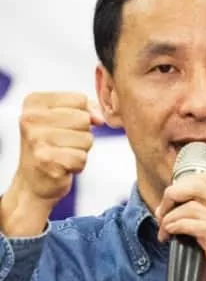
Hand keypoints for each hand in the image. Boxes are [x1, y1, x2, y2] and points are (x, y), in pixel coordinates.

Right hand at [1, 92, 103, 235]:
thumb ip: (86, 109)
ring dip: (80, 150)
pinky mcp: (46, 161)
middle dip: (82, 134)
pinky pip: (82, 158)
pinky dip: (78, 165)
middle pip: (84, 119)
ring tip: (62, 154)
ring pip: (86, 139)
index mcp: (34, 102)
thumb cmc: (53, 145)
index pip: (79, 99)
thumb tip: (99, 119)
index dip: (82, 114)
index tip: (65, 127)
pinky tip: (62, 166)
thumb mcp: (65, 118)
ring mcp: (37, 140)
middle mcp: (30, 119)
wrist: (34, 182)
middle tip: (63, 144)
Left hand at [156, 172, 205, 280]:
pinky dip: (177, 226)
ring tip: (164, 230)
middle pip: (198, 184)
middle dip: (173, 194)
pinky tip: (170, 235)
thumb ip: (198, 219)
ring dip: (170, 217)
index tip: (170, 202)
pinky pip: (195, 225)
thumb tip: (168, 212)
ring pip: (192, 205)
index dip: (182, 184)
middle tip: (162, 212)